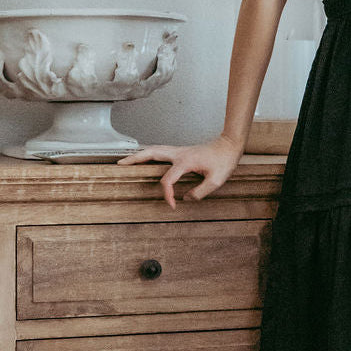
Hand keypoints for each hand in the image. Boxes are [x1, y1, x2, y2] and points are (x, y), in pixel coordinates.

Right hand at [118, 135, 243, 207]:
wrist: (229, 146)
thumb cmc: (224, 160)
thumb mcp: (216, 180)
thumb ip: (200, 192)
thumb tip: (186, 199)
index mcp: (185, 162)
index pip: (167, 180)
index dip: (167, 194)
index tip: (172, 205)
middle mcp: (179, 154)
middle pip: (151, 154)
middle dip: (135, 159)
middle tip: (120, 164)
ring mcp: (179, 151)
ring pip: (154, 150)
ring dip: (140, 155)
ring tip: (127, 161)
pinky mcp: (181, 152)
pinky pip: (161, 152)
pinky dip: (150, 154)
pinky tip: (146, 159)